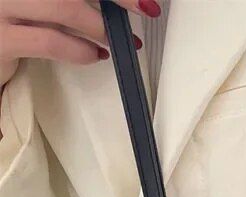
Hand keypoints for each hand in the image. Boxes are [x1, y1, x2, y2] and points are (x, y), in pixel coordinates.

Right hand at [0, 0, 152, 87]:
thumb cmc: (12, 21)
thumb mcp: (40, 1)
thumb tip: (113, 3)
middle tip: (144, 8)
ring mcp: (1, 5)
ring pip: (63, 6)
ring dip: (99, 26)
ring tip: (116, 40)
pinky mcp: (1, 39)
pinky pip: (51, 41)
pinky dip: (80, 50)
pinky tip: (94, 55)